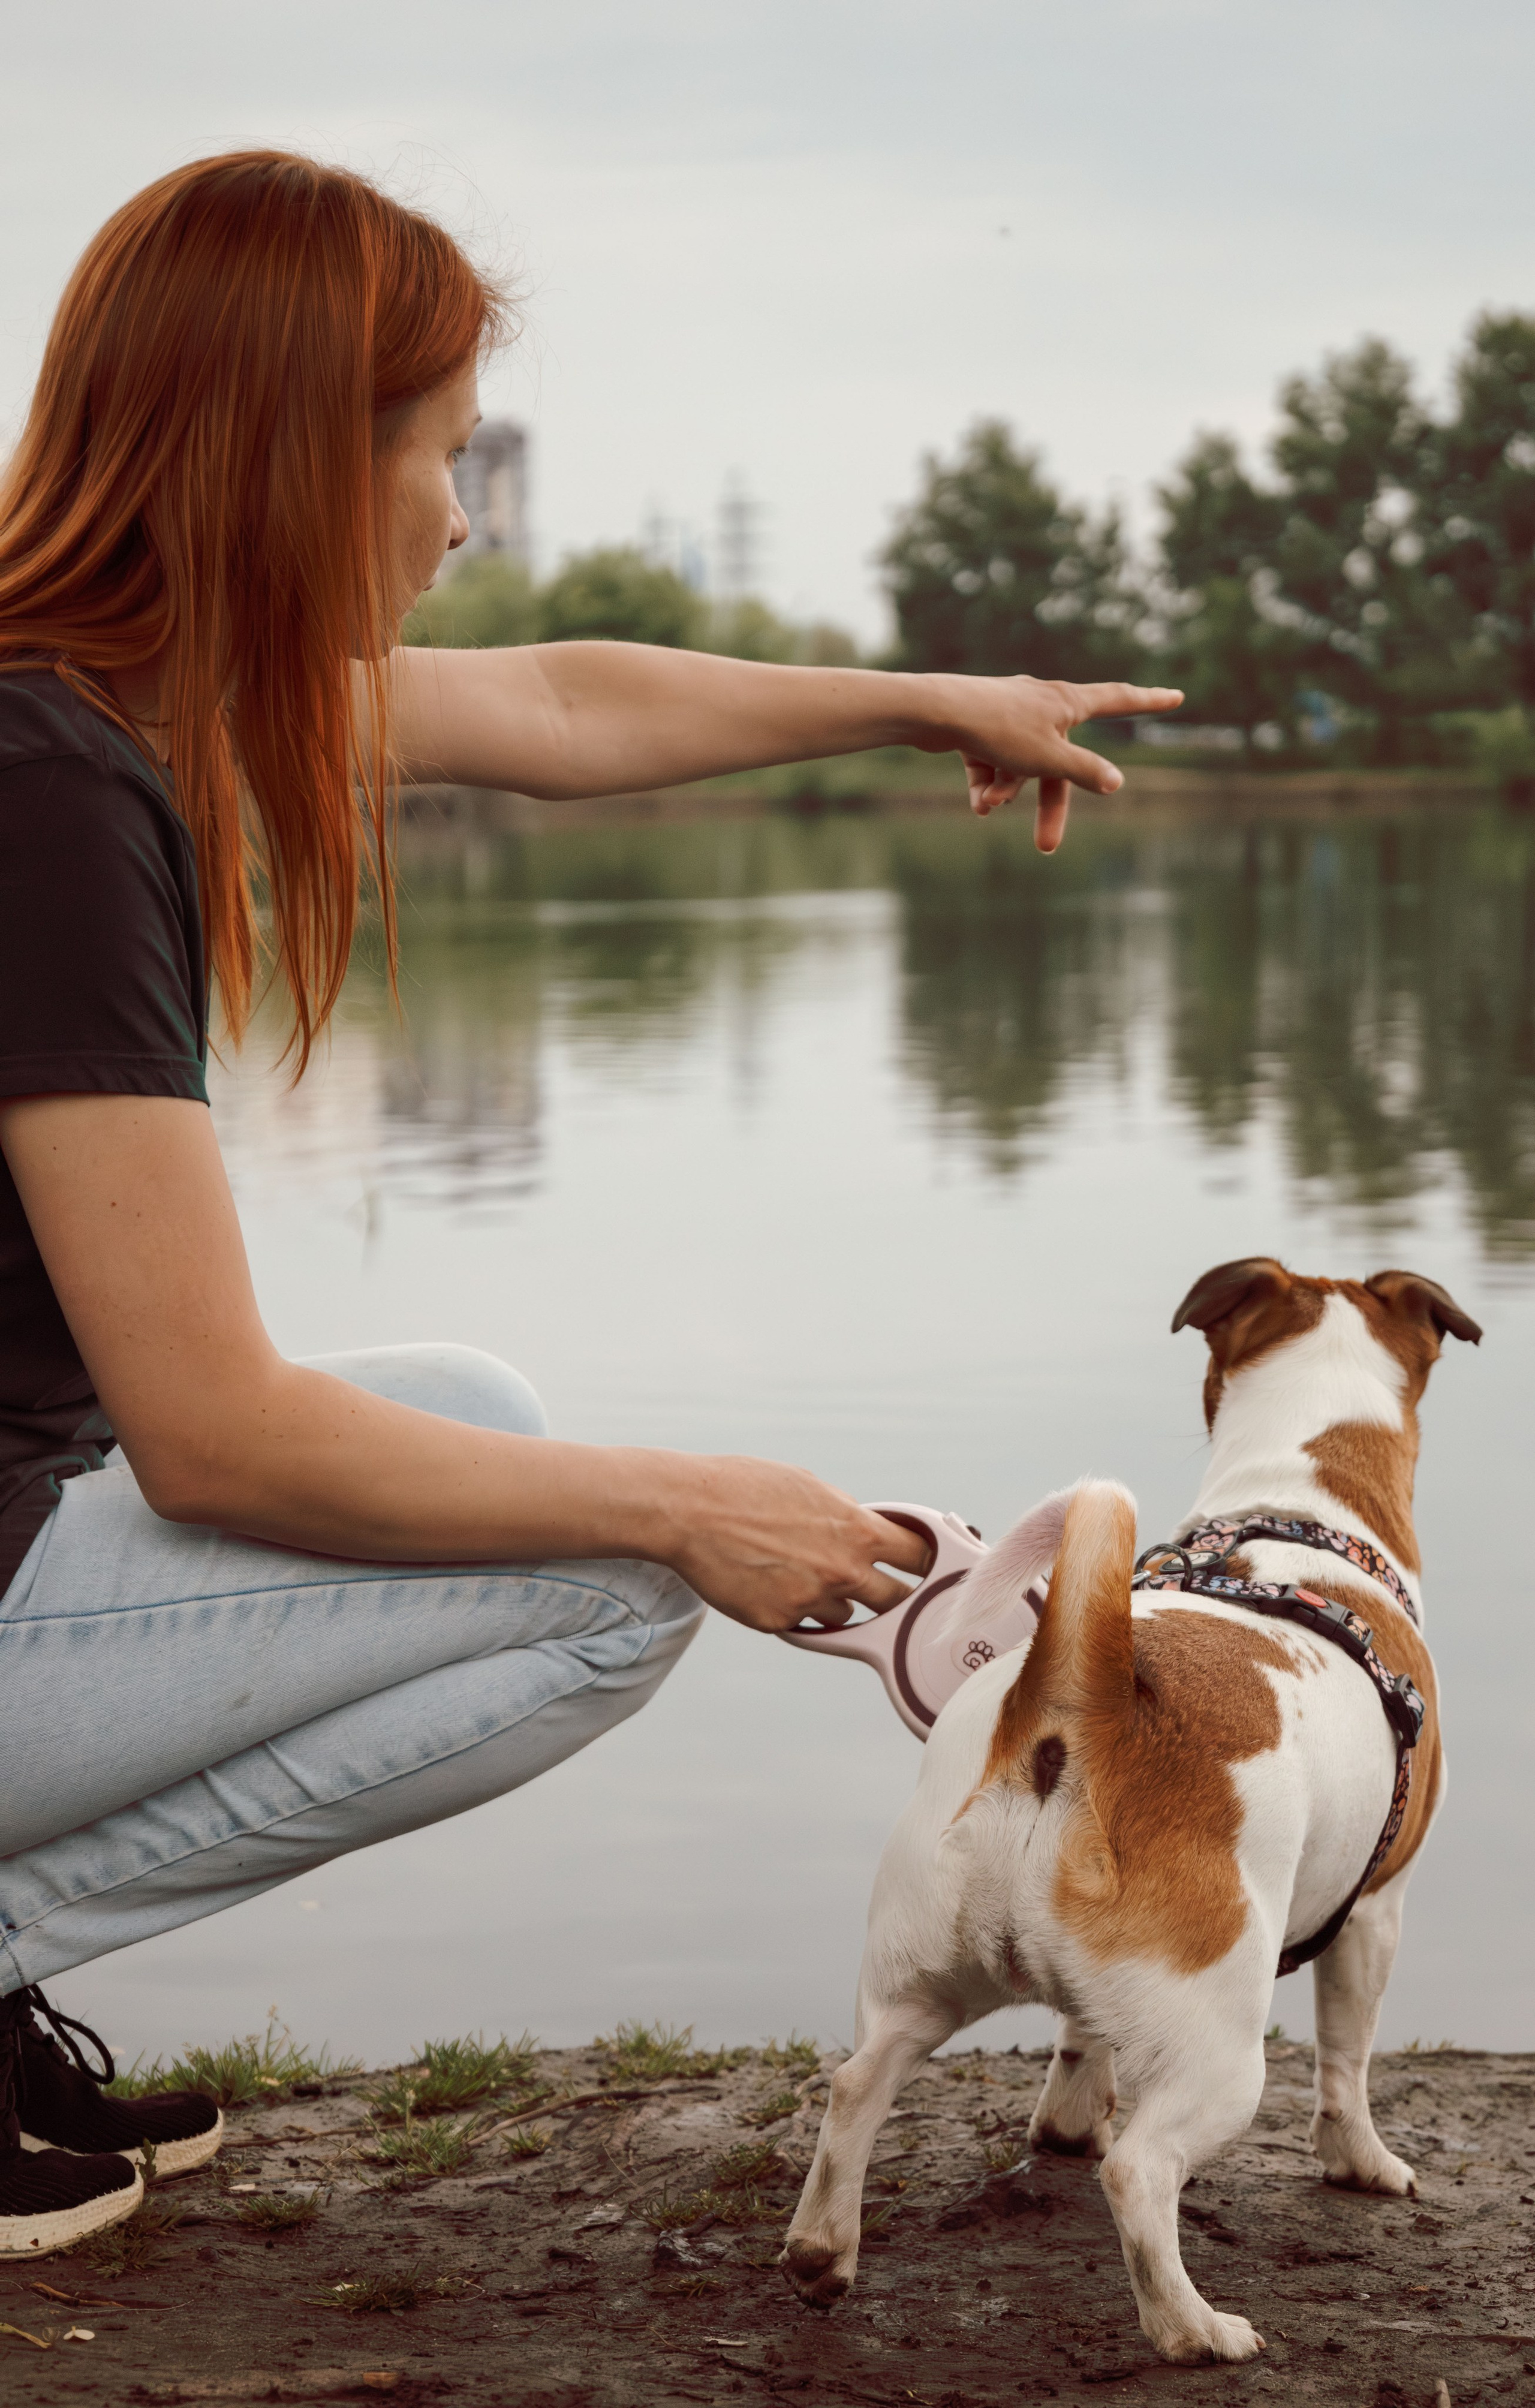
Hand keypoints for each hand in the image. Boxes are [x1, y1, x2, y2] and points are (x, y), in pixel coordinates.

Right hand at [659, 1454, 931, 1633]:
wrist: (689, 1510)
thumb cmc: (745, 1488)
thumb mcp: (809, 1486)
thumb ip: (846, 1514)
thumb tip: (864, 1529)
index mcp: (858, 1531)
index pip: (921, 1558)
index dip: (928, 1563)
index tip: (929, 1567)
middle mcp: (842, 1571)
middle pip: (896, 1601)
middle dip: (892, 1595)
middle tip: (878, 1586)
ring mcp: (810, 1601)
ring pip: (844, 1616)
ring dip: (833, 1601)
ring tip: (797, 1570)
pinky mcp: (778, 1622)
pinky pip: (801, 1622)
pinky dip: (790, 1606)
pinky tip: (765, 1579)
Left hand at [922, 676, 1182, 852]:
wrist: (935, 712)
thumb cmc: (998, 729)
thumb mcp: (1049, 757)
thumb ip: (1084, 770)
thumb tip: (1116, 783)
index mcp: (1068, 701)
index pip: (1120, 699)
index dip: (1150, 701)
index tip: (1177, 696)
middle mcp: (1042, 703)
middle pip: (1058, 762)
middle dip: (1049, 805)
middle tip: (1046, 848)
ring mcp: (1010, 714)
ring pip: (1021, 765)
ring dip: (1008, 789)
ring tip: (989, 804)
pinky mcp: (980, 727)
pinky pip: (993, 762)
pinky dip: (987, 782)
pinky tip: (977, 802)